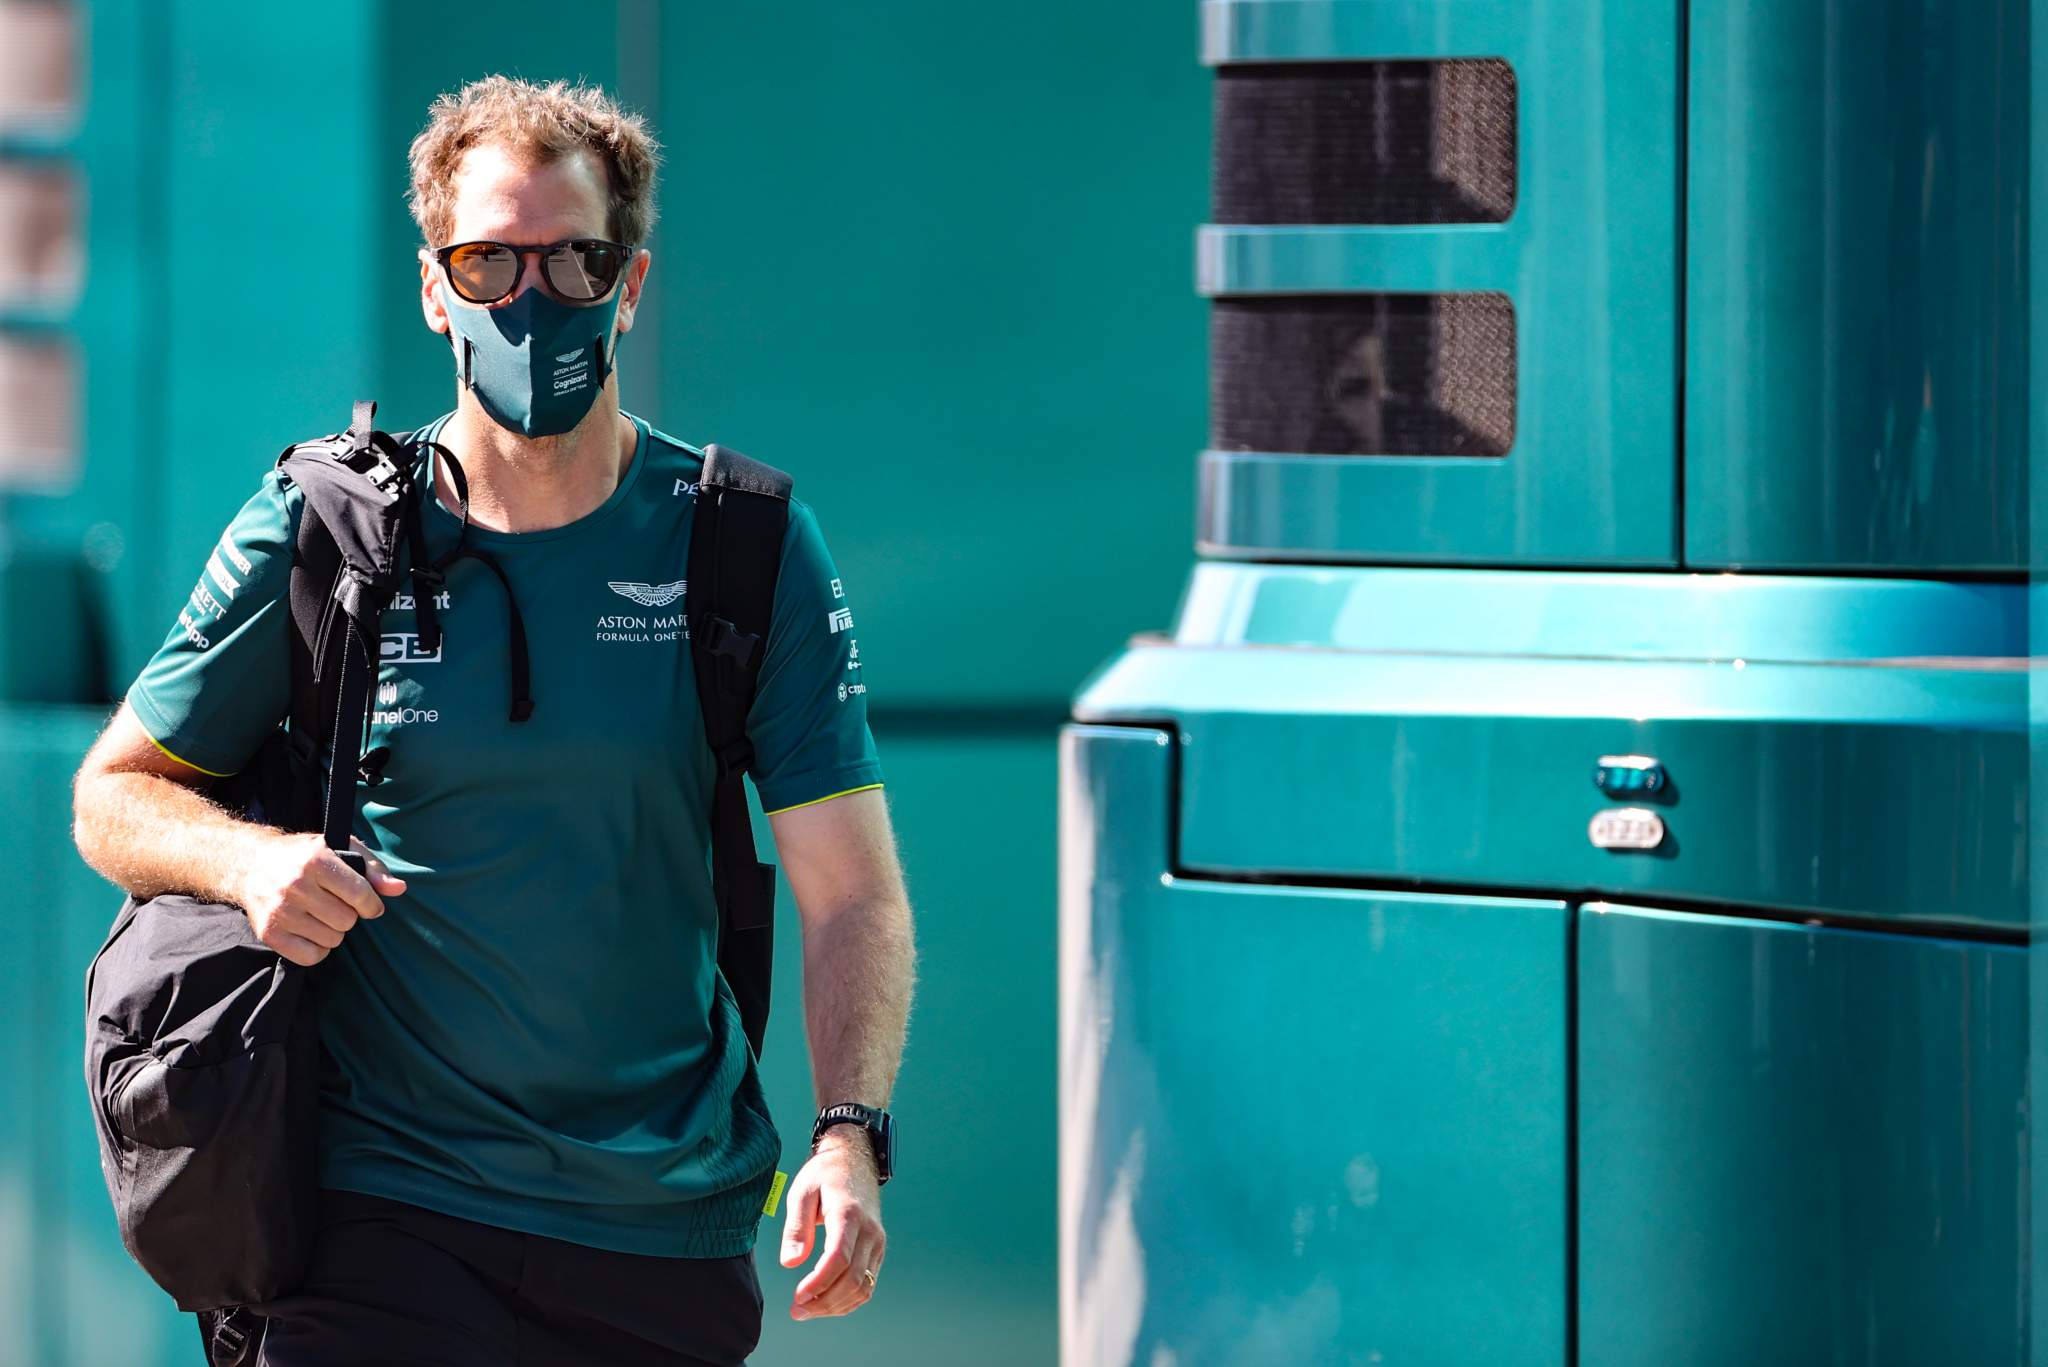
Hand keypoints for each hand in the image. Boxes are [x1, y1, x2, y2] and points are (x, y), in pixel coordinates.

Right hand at [232, 833, 403, 965]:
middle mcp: (296, 885)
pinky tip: (311, 932)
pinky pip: (310, 957)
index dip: (372, 905)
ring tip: (321, 915)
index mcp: (317, 861)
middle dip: (349, 915)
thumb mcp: (340, 848)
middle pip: (347, 920)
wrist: (250, 863)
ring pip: (332, 939)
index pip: (361, 894)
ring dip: (333, 931)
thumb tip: (400, 889)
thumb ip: (373, 868)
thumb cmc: (304, 856)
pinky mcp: (268, 933)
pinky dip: (317, 949)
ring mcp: (280, 911)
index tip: (370, 906)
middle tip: (335, 905)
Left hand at [779, 1129, 885, 1320]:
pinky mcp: (877, 1249)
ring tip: (808, 1309)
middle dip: (823, 1302)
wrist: (855, 1160)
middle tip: (796, 1310)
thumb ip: (796, 1228)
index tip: (797, 1297)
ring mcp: (877, 1242)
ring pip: (863, 1287)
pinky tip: (826, 1303)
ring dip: (835, 1306)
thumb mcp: (802, 1192)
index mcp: (848, 1214)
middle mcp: (869, 1231)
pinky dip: (848, 1300)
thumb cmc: (825, 1175)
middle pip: (852, 1279)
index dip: (818, 1283)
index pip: (838, 1258)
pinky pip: (867, 1283)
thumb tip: (790, 1262)